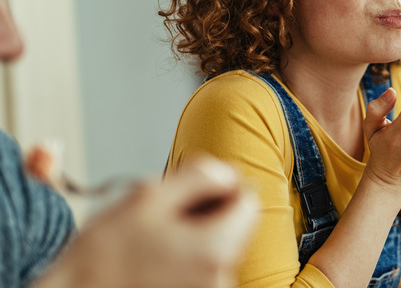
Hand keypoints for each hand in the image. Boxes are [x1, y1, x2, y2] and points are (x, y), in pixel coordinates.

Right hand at [34, 156, 257, 287]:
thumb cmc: (103, 255)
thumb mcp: (149, 198)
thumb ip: (199, 176)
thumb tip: (228, 171)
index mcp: (216, 248)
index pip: (248, 201)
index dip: (223, 185)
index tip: (193, 185)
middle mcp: (221, 276)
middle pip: (235, 225)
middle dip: (207, 210)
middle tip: (165, 211)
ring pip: (218, 246)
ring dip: (194, 233)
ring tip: (153, 238)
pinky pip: (203, 267)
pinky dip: (186, 256)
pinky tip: (154, 257)